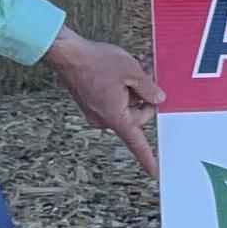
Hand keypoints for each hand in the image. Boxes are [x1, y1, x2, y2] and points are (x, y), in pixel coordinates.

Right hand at [45, 27, 164, 175]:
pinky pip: (112, 102)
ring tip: (129, 71)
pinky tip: (119, 73)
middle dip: (143, 99)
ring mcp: (95, 112)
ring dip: (131, 91)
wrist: (68, 55)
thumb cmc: (96, 62)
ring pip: (124, 107)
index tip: (155, 172)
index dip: (147, 158)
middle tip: (145, 78)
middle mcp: (103, 120)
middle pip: (135, 118)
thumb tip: (158, 99)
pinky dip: (119, 89)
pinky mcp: (90, 103)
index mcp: (115, 116)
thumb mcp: (131, 72)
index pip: (136, 142)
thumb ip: (149, 88)